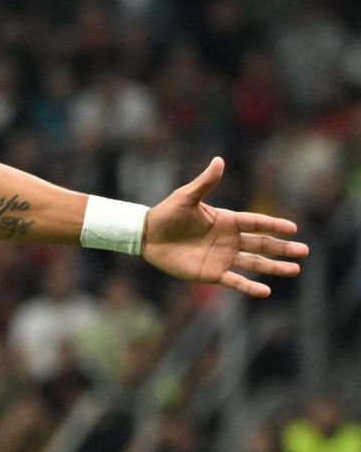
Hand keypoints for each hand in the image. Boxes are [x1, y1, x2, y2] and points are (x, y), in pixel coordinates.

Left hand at [142, 158, 306, 297]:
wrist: (147, 236)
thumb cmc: (166, 214)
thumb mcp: (186, 197)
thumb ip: (205, 182)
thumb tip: (219, 160)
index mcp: (226, 221)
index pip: (256, 223)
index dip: (274, 225)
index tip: (293, 228)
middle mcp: (229, 240)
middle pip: (261, 245)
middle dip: (282, 248)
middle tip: (304, 251)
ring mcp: (222, 257)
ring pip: (254, 263)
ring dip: (274, 267)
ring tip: (295, 270)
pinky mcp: (211, 273)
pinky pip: (234, 281)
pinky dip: (249, 286)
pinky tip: (266, 291)